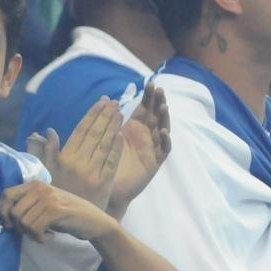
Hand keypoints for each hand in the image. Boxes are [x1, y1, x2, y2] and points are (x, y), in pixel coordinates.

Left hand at [0, 181, 116, 242]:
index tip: (10, 225)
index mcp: (34, 184)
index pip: (6, 194)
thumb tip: (3, 217)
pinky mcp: (56, 210)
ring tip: (43, 234)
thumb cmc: (66, 215)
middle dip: (19, 228)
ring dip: (31, 234)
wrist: (93, 221)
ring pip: (23, 222)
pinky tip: (50, 236)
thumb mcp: (43, 205)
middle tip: (33, 232)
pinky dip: (40, 238)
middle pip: (14, 212)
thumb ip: (26, 205)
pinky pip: (35, 228)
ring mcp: (48, 198)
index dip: (3, 211)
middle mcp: (39, 187)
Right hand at [30, 98, 122, 209]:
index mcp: (64, 158)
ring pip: (103, 145)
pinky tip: (121, 136)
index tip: (101, 102)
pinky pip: (111, 162)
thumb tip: (49, 131)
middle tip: (114, 103)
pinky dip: (116, 149)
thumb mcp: (47, 172)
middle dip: (105, 117)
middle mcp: (78, 163)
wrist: (69, 220)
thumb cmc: (56, 193)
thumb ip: (48, 151)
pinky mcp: (104, 184)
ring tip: (120, 113)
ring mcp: (92, 173)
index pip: (80, 131)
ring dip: (112, 127)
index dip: (92, 115)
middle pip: (94, 134)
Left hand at [110, 84, 170, 210]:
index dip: (148, 96)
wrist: (108, 187)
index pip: (144, 108)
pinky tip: (163, 132)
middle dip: (158, 102)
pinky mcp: (154, 162)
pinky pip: (163, 150)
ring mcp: (152, 148)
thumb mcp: (106, 136)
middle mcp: (145, 136)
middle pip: (156, 115)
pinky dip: (165, 141)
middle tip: (159, 90)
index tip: (150, 83)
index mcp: (134, 127)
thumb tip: (105, 97)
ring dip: (164, 118)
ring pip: (162, 129)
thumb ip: (108, 119)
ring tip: (163, 107)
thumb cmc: (107, 161)